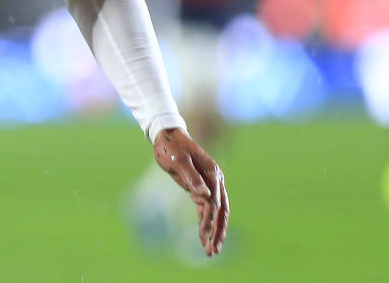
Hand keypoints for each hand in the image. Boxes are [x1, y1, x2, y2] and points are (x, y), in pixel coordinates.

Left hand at [152, 127, 228, 255]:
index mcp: (213, 172)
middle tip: (214, 251)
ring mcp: (209, 185)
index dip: (211, 219)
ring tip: (210, 251)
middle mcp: (215, 180)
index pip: (215, 201)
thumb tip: (205, 195)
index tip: (204, 234)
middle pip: (221, 210)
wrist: (167, 136)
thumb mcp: (178, 160)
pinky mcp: (199, 189)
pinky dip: (205, 223)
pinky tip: (202, 237)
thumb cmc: (171, 147)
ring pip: (215, 213)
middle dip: (218, 231)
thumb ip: (191, 177)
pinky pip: (205, 209)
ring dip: (213, 231)